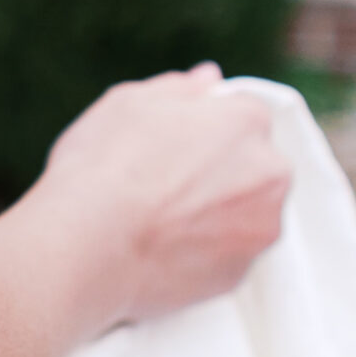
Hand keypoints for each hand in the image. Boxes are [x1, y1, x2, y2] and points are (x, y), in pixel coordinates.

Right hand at [40, 65, 291, 333]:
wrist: (85, 247)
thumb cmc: (102, 165)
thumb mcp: (128, 103)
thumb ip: (179, 88)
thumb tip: (208, 79)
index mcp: (248, 122)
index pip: (241, 116)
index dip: (202, 129)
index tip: (170, 145)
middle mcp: (270, 174)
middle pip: (252, 167)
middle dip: (219, 173)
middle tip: (163, 184)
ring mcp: (259, 230)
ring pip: (244, 215)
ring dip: (216, 215)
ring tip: (160, 222)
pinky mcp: (239, 276)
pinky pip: (225, 257)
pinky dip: (201, 254)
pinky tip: (160, 250)